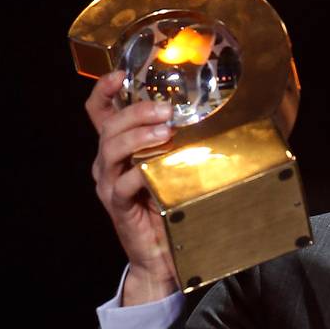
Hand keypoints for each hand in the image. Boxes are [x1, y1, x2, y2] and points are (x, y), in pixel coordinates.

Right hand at [86, 70, 177, 304]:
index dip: (105, 89)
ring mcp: (109, 183)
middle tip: (165, 110)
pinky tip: (154, 169)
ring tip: (165, 133)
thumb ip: (188, 142)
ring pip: (110, 149)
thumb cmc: (174, 205)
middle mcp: (108, 161)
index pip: (101, 110)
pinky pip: (122, 184)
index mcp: (119, 146)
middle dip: (136, 112)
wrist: (163, 254)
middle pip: (109, 124)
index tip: (122, 73)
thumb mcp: (179, 165)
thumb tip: (228, 115)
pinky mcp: (117, 205)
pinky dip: (139, 173)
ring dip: (137, 136)